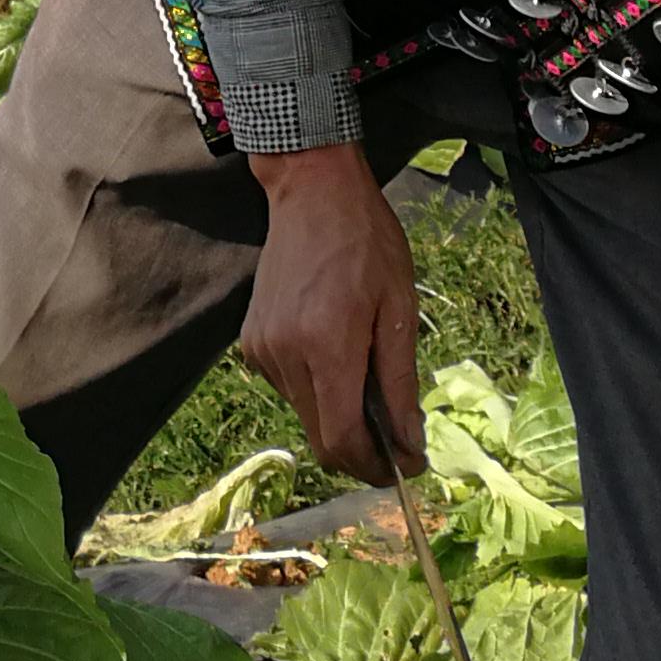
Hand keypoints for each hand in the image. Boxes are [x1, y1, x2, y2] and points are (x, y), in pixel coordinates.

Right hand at [243, 144, 425, 481]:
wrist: (312, 193)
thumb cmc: (366, 242)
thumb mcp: (398, 308)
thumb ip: (399, 383)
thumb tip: (410, 443)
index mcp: (326, 344)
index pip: (342, 438)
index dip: (374, 466)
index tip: (406, 467)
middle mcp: (285, 353)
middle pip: (321, 436)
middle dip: (361, 451)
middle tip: (398, 441)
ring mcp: (262, 348)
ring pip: (305, 416)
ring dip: (339, 417)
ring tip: (367, 379)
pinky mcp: (251, 342)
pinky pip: (289, 389)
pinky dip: (317, 390)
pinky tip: (336, 355)